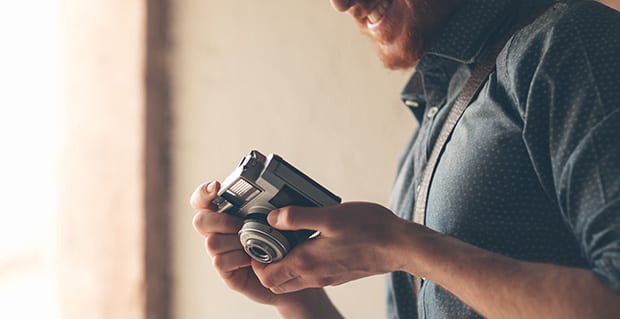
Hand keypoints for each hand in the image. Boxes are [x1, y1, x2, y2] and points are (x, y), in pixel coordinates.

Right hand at [190, 181, 335, 315]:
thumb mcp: (281, 219)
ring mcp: (221, 252)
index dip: (204, 192)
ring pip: (211, 242)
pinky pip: (220, 262)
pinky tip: (252, 259)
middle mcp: (221, 231)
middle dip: (219, 220)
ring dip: (234, 242)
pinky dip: (238, 258)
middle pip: (200, 220)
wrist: (292, 273)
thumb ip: (273, 206)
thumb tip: (277, 196)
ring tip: (252, 244)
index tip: (217, 187)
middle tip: (240, 224)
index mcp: (229, 213)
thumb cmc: (287, 242)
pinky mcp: (226, 271)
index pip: (204, 199)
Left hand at [252, 202, 408, 293]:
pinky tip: (312, 242)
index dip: (255, 262)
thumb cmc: (369, 230)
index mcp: (307, 262)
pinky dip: (302, 265)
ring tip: (287, 240)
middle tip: (268, 242)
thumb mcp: (329, 215)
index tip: (256, 242)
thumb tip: (272, 218)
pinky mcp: (339, 274)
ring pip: (294, 281)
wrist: (401, 247)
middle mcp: (314, 275)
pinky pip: (311, 276)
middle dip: (266, 266)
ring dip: (284, 266)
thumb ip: (297, 217)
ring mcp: (327, 277)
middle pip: (277, 282)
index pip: (267, 276)